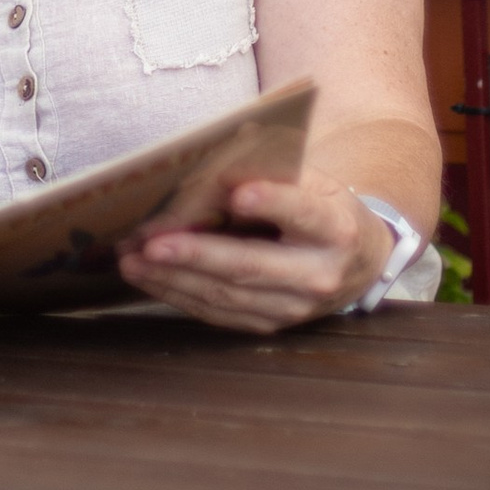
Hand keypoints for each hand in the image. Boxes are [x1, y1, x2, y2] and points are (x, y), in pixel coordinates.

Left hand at [117, 171, 396, 335]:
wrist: (357, 263)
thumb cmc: (323, 208)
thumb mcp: (314, 181)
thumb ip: (273, 172)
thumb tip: (212, 166)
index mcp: (335, 227)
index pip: (303, 212)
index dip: (272, 203)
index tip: (238, 194)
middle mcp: (318, 274)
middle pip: (252, 265)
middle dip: (196, 254)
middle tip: (151, 242)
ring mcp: (293, 307)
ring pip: (227, 295)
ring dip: (174, 278)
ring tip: (132, 259)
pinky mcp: (270, 323)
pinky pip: (219, 313)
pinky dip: (179, 295)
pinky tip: (149, 278)